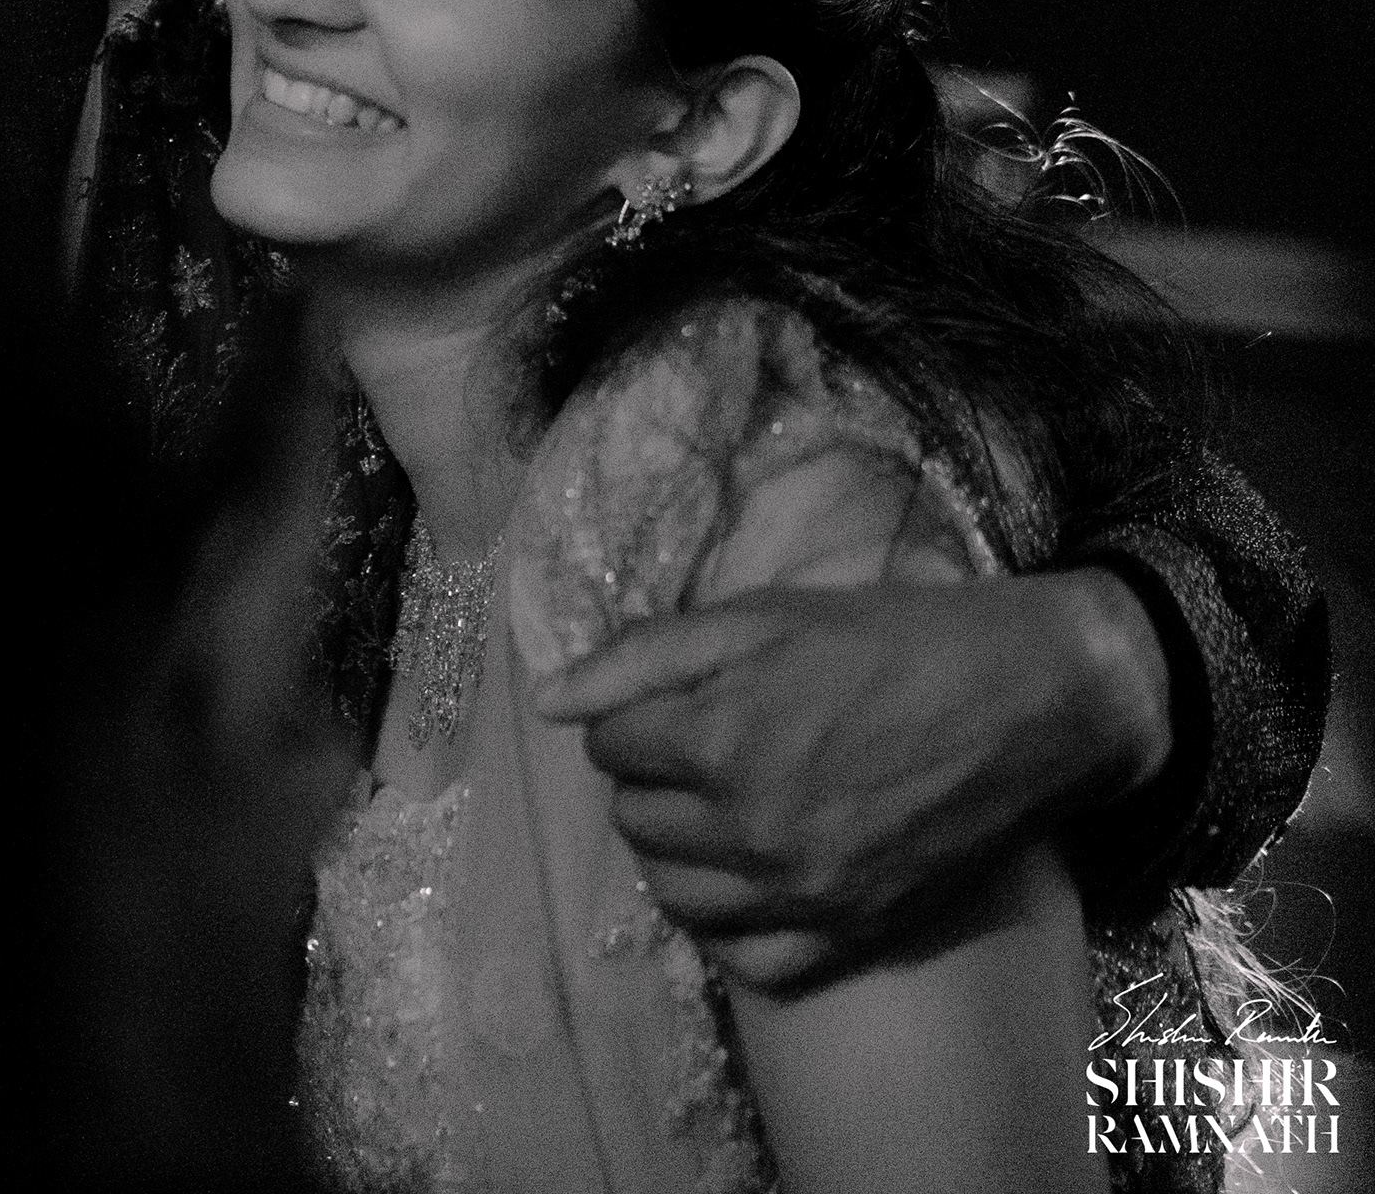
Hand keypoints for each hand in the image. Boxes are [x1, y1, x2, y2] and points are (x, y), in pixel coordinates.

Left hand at [535, 568, 1171, 990]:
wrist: (1028, 700)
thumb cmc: (891, 637)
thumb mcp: (762, 615)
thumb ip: (644, 656)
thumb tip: (548, 700)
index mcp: (720, 738)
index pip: (609, 746)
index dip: (634, 714)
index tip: (675, 698)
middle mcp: (750, 831)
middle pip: (635, 821)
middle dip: (650, 777)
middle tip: (699, 744)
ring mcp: (801, 894)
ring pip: (677, 896)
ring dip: (678, 849)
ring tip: (717, 807)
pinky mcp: (850, 934)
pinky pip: (747, 960)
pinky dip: (732, 924)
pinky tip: (751, 876)